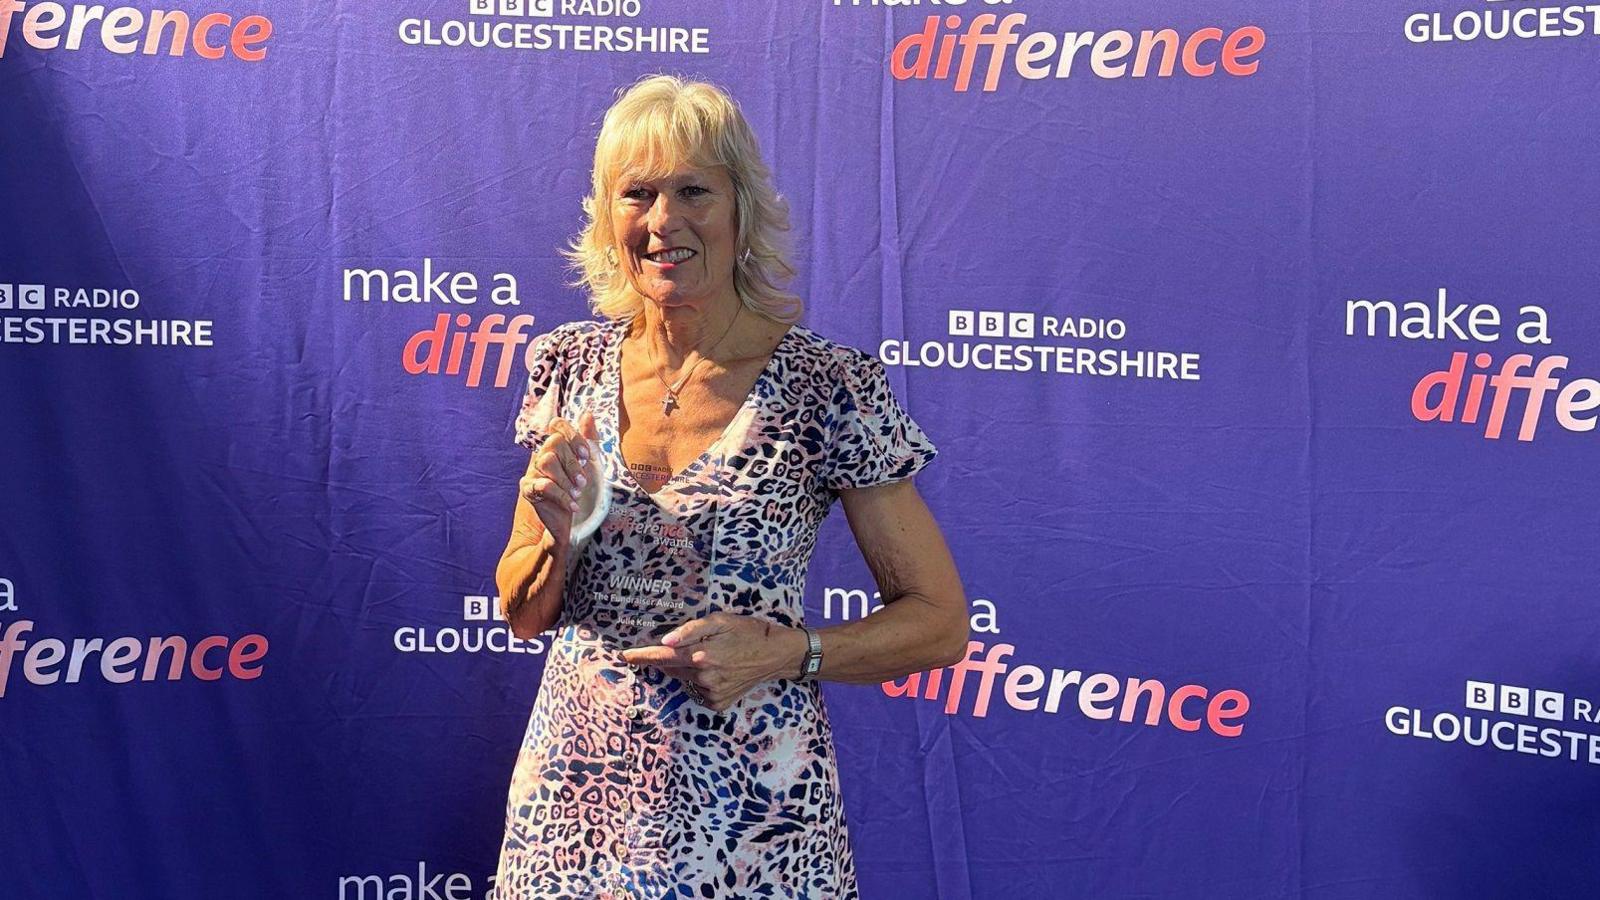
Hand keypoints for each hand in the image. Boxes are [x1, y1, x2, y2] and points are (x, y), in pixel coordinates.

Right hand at [519, 408, 600, 542]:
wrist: (570, 525)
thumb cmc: (580, 492)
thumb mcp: (592, 466)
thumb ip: (590, 440)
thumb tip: (587, 414)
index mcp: (558, 448)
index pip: (558, 426)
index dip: (573, 436)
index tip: (587, 457)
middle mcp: (543, 455)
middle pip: (554, 443)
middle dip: (573, 463)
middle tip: (583, 482)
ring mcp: (534, 471)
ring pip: (546, 461)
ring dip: (566, 479)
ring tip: (577, 494)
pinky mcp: (528, 489)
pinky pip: (543, 485)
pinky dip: (562, 496)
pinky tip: (573, 506)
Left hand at [620, 612, 805, 712]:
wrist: (776, 654)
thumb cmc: (749, 632)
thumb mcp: (721, 620)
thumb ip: (691, 630)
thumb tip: (665, 641)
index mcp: (702, 656)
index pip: (663, 657)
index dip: (642, 656)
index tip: (625, 656)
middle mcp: (704, 678)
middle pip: (672, 668)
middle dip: (669, 658)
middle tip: (685, 646)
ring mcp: (712, 693)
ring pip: (685, 680)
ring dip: (687, 668)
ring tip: (709, 655)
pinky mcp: (719, 703)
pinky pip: (699, 691)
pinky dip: (701, 681)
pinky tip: (718, 670)